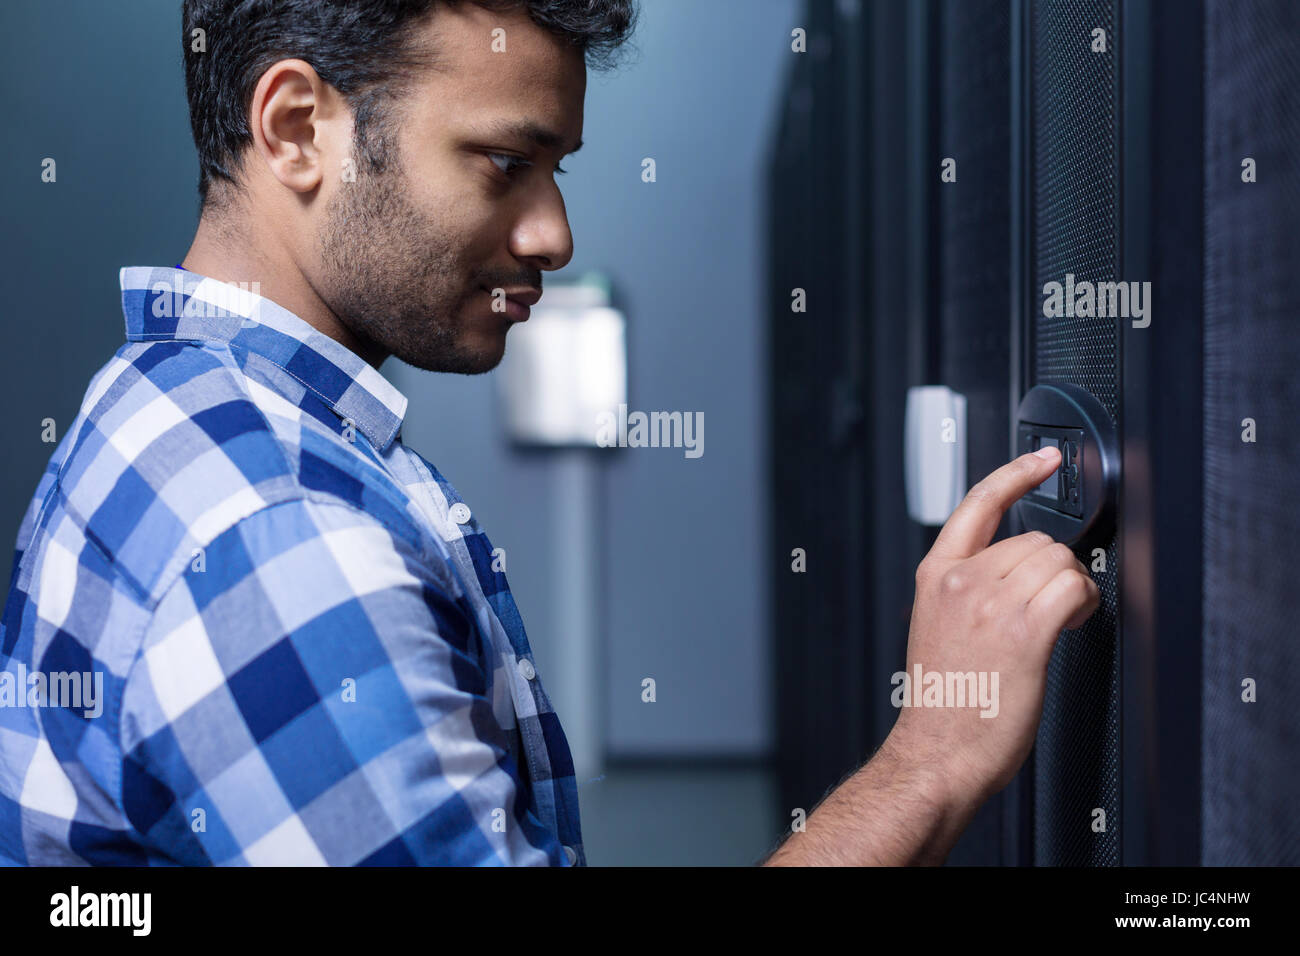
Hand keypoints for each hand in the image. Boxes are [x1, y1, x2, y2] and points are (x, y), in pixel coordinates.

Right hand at [888, 446, 1099, 809]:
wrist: (938, 751)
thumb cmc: (944, 703)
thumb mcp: (937, 629)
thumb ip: (966, 591)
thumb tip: (1018, 575)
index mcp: (935, 577)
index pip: (978, 505)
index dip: (1016, 473)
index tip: (1042, 458)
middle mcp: (961, 582)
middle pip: (1033, 539)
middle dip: (1052, 569)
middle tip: (1049, 608)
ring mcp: (991, 603)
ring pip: (1057, 561)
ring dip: (1070, 588)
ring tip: (1056, 623)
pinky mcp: (1024, 629)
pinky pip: (1072, 588)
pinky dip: (1082, 603)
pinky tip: (1069, 623)